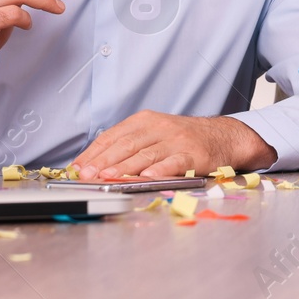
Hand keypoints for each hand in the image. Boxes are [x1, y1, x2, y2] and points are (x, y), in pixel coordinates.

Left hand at [71, 111, 277, 178]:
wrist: (221, 137)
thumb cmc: (182, 139)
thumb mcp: (153, 134)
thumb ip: (127, 147)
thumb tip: (94, 166)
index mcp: (144, 121)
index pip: (112, 136)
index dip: (92, 153)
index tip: (76, 168)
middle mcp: (158, 127)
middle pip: (125, 145)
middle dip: (102, 162)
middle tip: (85, 175)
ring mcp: (175, 140)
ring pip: (145, 154)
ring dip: (124, 167)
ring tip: (108, 177)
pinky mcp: (192, 154)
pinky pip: (173, 162)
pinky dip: (160, 169)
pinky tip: (148, 176)